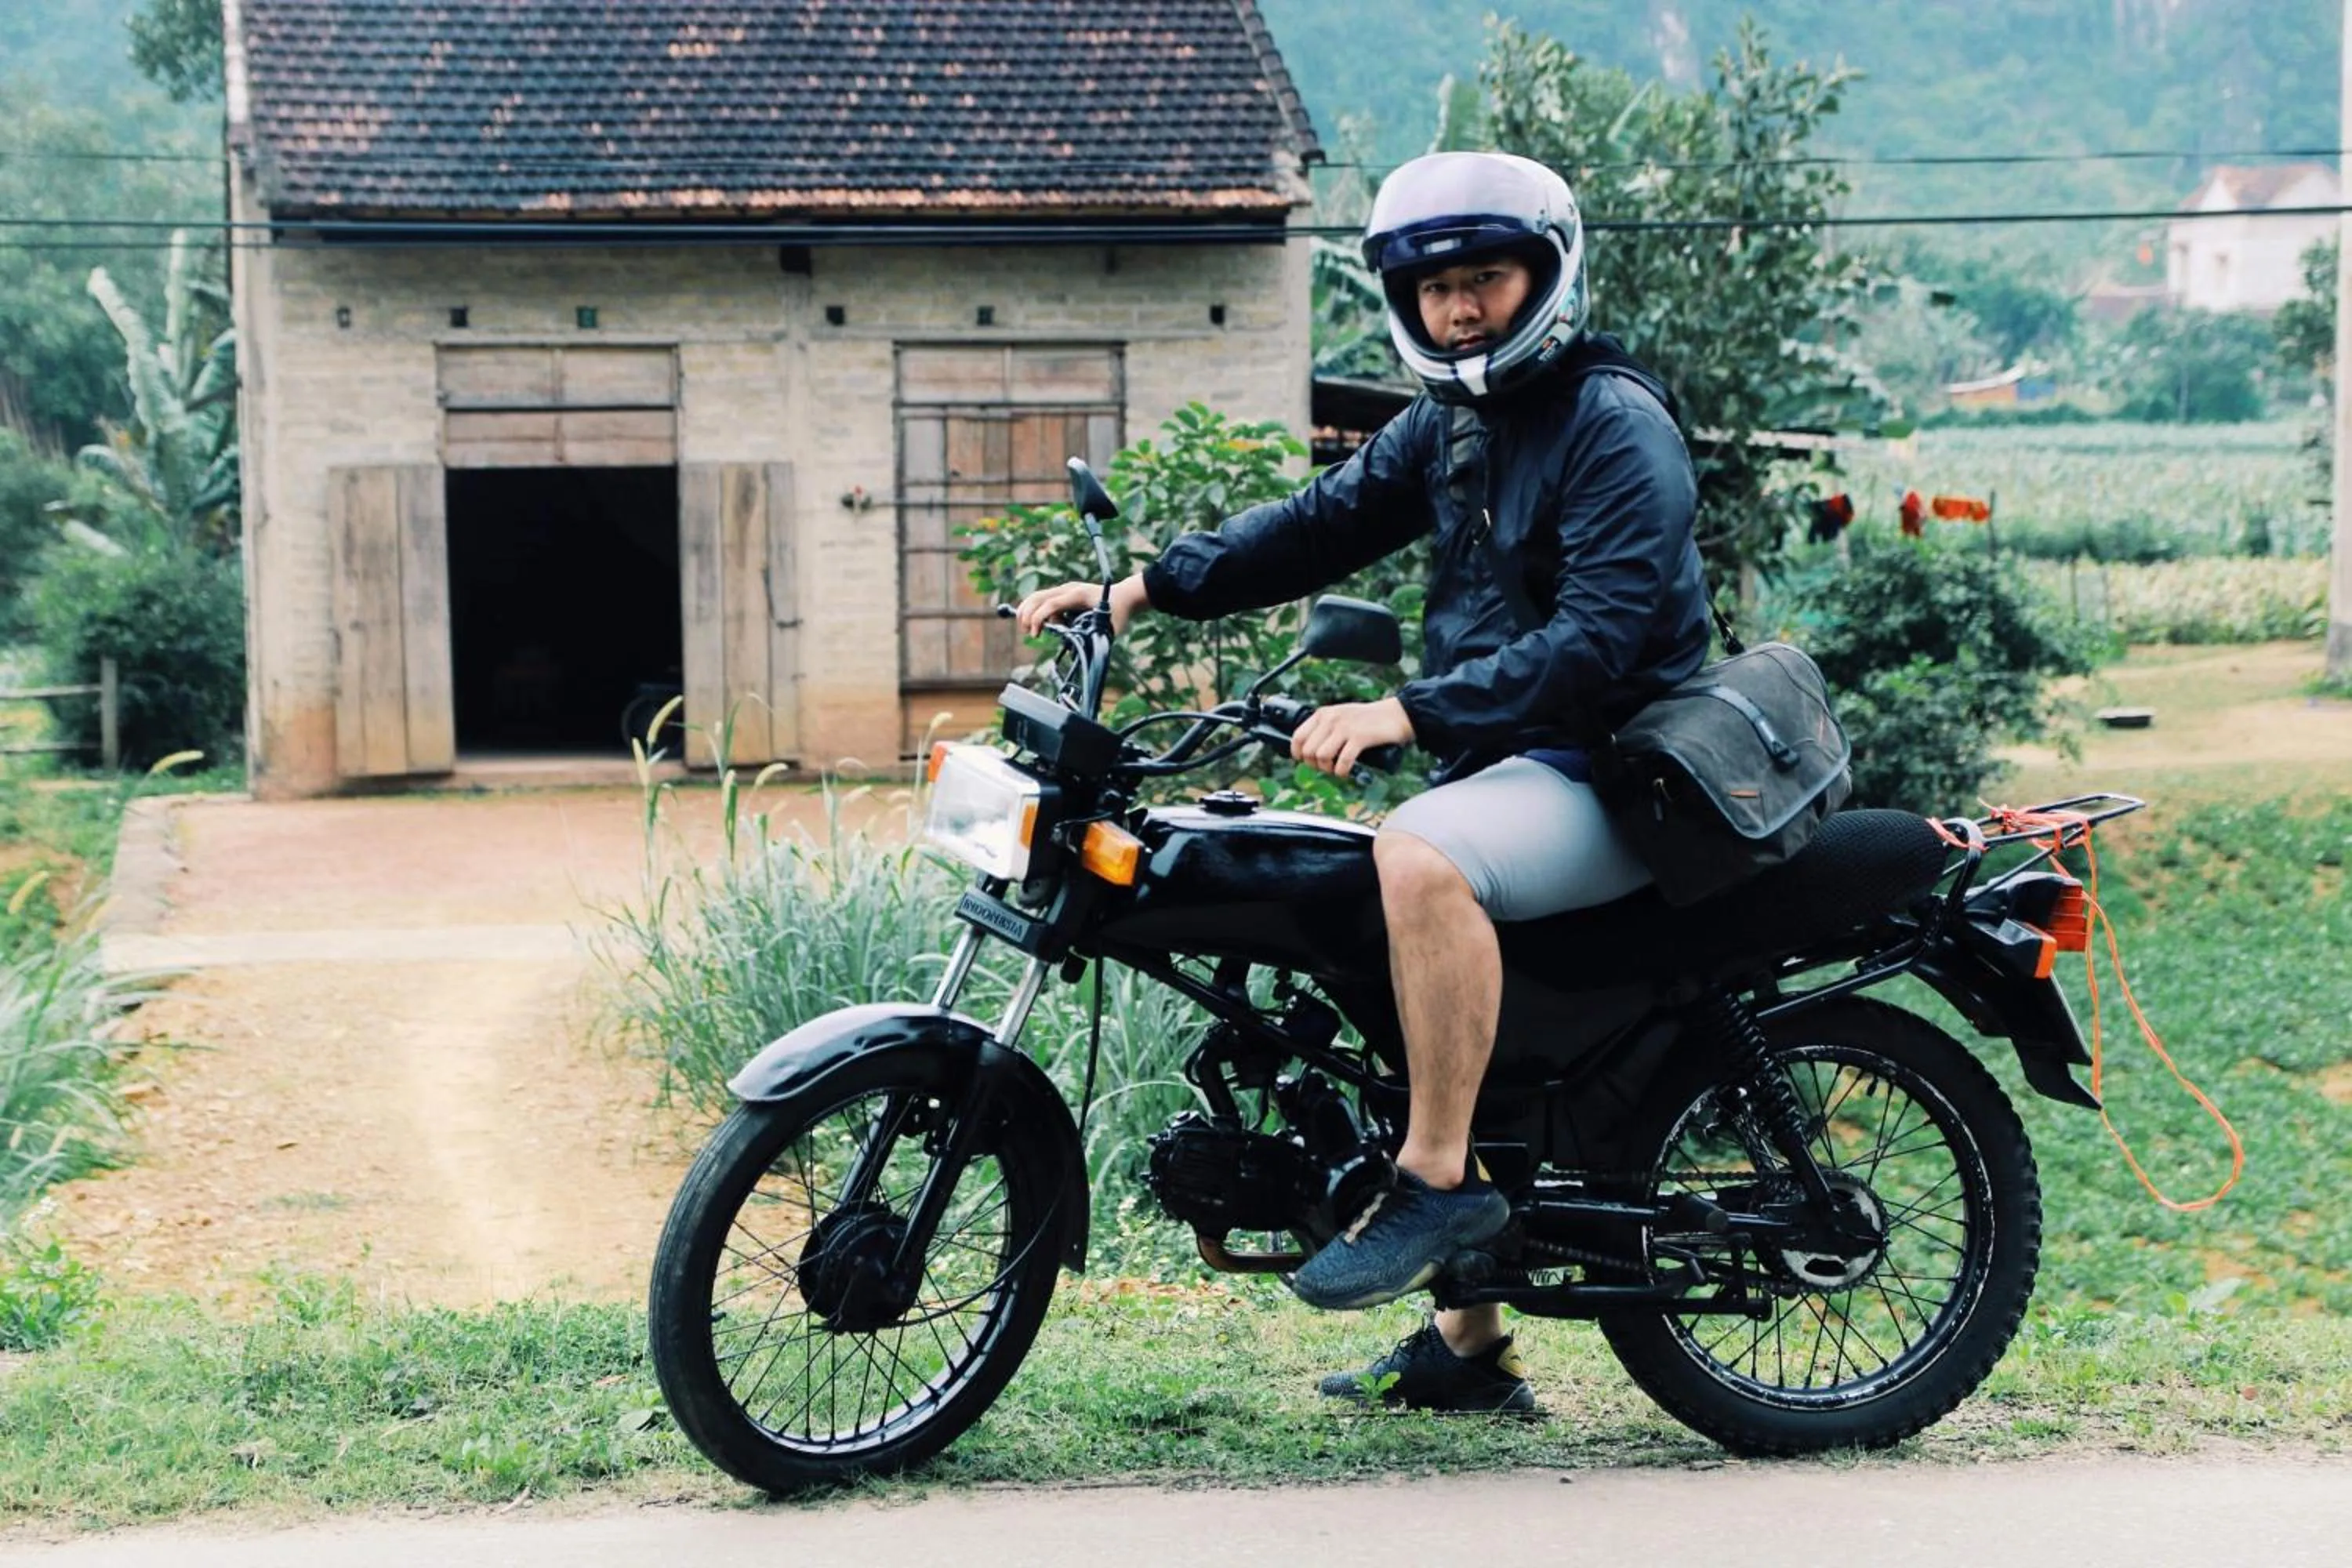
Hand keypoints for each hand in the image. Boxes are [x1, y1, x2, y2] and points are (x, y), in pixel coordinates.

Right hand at [1014, 573, 1149, 638]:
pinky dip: (1036, 611)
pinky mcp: (1063, 594)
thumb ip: (1096, 638)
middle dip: (1028, 615)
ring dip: (1028, 612)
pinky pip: (1043, 600)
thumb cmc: (1119, 611)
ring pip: (1037, 597)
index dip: (1039, 618)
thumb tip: (1080, 652)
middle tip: (1029, 633)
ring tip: (1029, 630)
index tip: (1036, 634)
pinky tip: (1041, 626)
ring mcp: (1065, 590)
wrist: (1124, 596)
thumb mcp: (1110, 627)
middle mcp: (1069, 589)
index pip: (1051, 604)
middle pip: (1038, 597)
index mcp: (1079, 595)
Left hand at [1291, 698, 1414, 777]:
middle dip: (1315, 765)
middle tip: (1327, 768)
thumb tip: (1309, 753)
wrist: (1397, 715)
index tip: (1307, 762)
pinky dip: (1341, 772)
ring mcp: (1345, 727)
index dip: (1298, 754)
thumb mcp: (1341, 717)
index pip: (1298, 737)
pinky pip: (1342, 761)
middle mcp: (1331, 719)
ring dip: (1328, 769)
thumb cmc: (1369, 720)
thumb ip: (1326, 729)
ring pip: (1322, 756)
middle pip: (1308, 750)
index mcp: (1324, 714)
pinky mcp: (1360, 737)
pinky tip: (1345, 772)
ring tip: (1336, 770)